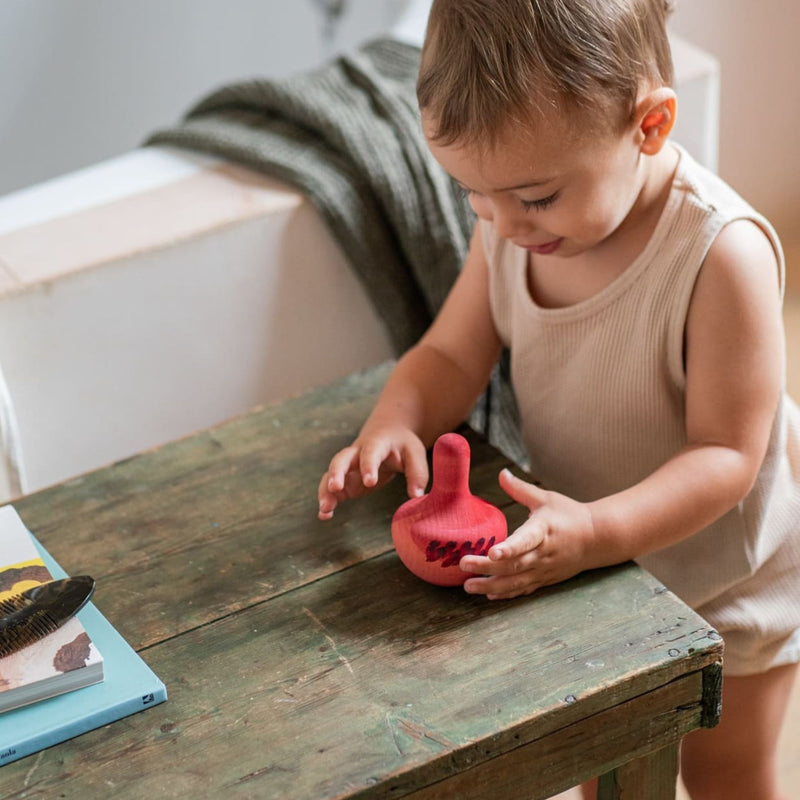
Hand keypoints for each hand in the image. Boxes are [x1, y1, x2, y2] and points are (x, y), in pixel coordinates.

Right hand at [317, 425, 428, 519]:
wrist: (387, 434)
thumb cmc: (402, 445)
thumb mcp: (415, 453)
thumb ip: (417, 473)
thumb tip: (416, 496)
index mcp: (376, 443)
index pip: (370, 452)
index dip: (368, 465)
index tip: (370, 482)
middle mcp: (357, 453)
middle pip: (341, 458)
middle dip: (336, 472)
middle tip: (335, 487)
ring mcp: (348, 467)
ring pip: (331, 474)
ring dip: (326, 490)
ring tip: (325, 509)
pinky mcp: (345, 480)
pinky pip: (331, 488)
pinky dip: (327, 500)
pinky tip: (324, 515)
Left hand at [459, 469, 596, 598]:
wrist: (596, 538)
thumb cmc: (568, 515)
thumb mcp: (546, 498)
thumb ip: (520, 489)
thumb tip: (502, 473)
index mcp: (543, 530)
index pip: (526, 540)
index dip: (509, 548)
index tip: (492, 552)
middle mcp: (543, 553)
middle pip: (514, 564)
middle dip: (487, 567)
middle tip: (464, 564)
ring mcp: (544, 569)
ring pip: (516, 581)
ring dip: (491, 585)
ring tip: (468, 586)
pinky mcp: (545, 579)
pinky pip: (523, 589)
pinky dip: (506, 593)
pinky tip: (488, 593)